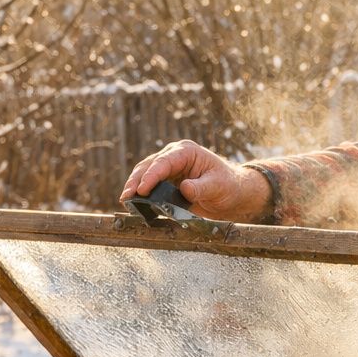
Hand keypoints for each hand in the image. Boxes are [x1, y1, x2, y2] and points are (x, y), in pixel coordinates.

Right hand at [120, 140, 273, 221]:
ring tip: (125, 200)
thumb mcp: (217, 186)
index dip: (151, 176)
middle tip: (126, 196)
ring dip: (134, 187)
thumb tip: (183, 189)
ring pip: (145, 174)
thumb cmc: (228, 185)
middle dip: (136, 181)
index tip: (142, 190)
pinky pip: (151, 186)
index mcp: (186, 152)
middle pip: (149, 166)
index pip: (164, 162)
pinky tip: (134, 204)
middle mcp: (174, 156)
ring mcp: (169, 169)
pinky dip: (141, 194)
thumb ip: (200, 187)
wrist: (232, 194)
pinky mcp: (167, 182)